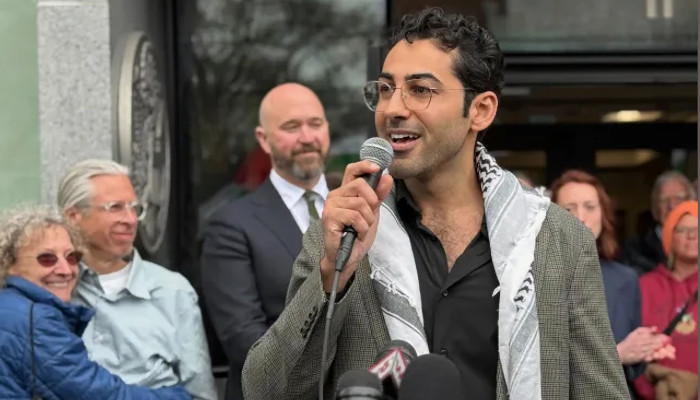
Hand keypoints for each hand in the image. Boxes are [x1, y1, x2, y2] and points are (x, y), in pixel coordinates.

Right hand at [320, 160, 392, 292]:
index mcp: (345, 192)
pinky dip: (362, 229)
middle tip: (368, 218)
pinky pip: (356, 216)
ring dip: (367, 221)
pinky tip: (356, 234)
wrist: (347, 257)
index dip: (365, 165)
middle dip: (372, 203)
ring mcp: (331, 206)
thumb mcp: (373, 213)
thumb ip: (379, 195)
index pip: (352, 170)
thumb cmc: (357, 235)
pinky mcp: (330, 217)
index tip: (377, 168)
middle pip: (361, 185)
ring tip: (360, 230)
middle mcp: (335, 195)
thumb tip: (387, 176)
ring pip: (361, 204)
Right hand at [617, 326, 671, 363]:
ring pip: (654, 351)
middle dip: (665, 347)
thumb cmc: (628, 342)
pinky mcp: (642, 358)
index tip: (668, 339)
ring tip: (671, 355)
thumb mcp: (634, 333)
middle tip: (673, 349)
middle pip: (656, 345)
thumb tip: (655, 328)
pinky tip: (661, 358)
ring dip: (663, 353)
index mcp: (642, 337)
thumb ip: (645, 330)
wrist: (620, 352)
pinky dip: (656, 357)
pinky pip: (650, 357)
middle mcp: (643, 344)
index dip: (661, 338)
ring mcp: (643, 352)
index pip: (654, 337)